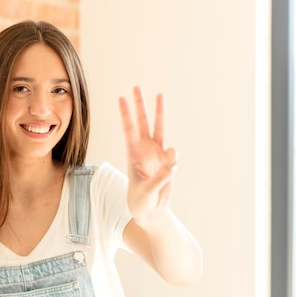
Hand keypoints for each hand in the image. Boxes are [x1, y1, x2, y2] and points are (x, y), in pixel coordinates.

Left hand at [119, 86, 177, 222]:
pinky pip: (174, 154)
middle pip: (142, 122)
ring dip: (159, 112)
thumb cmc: (141, 200)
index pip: (129, 129)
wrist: (150, 210)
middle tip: (136, 87)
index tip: (121, 98)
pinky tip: (172, 166)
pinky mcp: (168, 162)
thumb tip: (174, 160)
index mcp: (133, 154)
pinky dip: (174, 158)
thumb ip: (160, 177)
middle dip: (140, 105)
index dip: (125, 114)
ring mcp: (157, 154)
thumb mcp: (147, 191)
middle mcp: (145, 150)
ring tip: (160, 94)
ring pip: (159, 128)